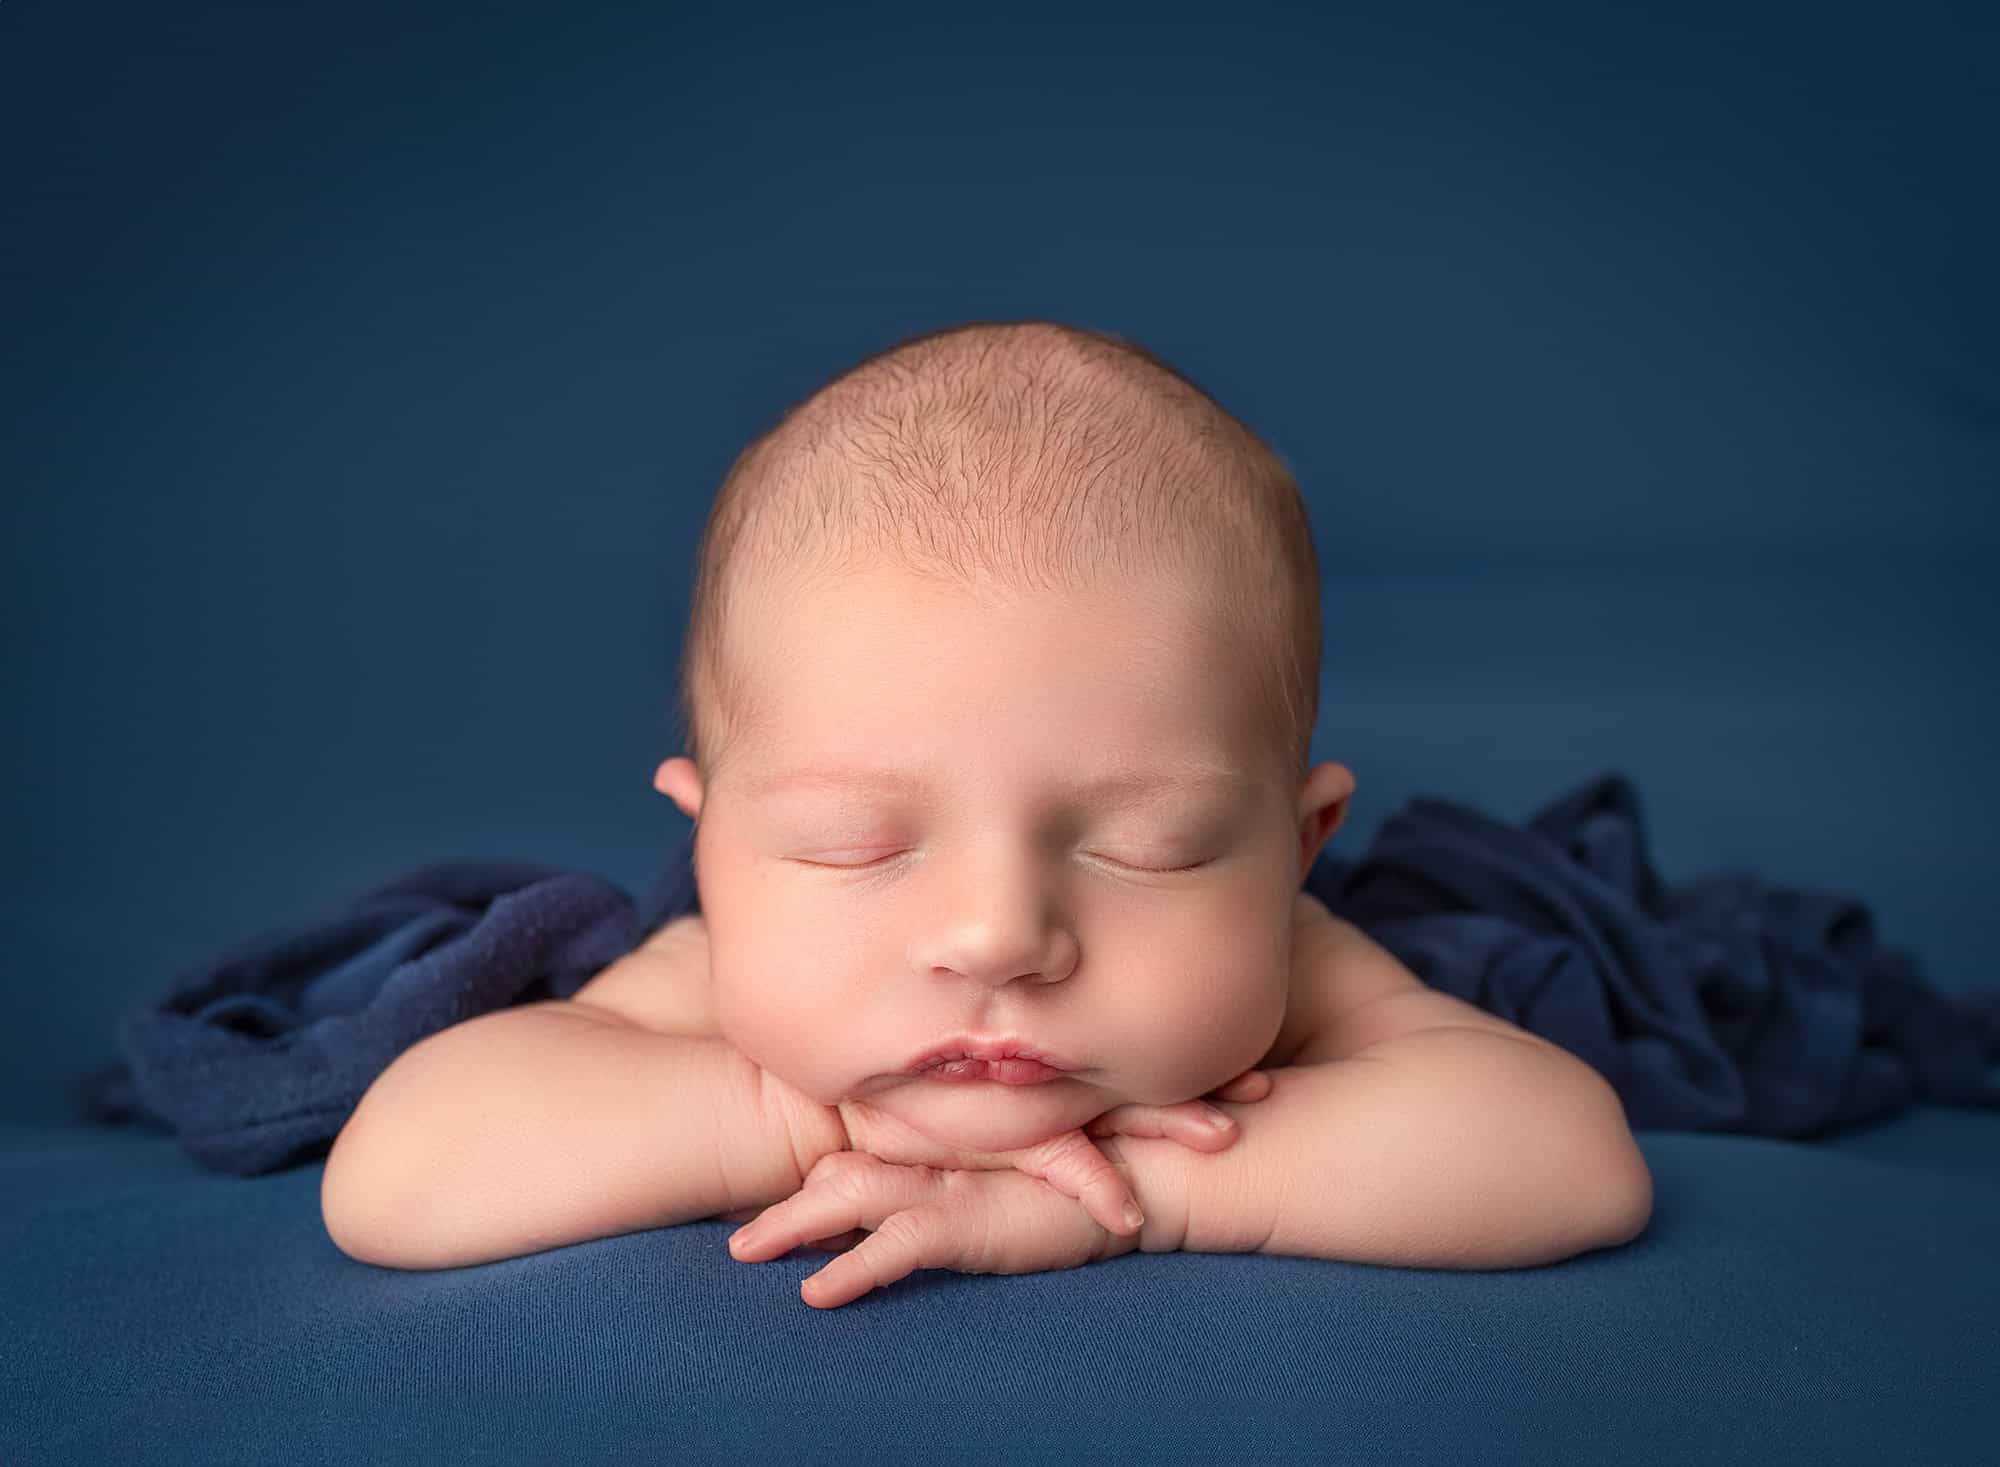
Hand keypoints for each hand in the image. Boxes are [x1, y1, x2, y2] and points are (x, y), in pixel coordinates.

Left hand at [727, 1150, 1137, 1308]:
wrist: (1140, 1178)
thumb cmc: (1088, 1183)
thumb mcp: (1021, 1188)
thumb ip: (978, 1193)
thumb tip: (934, 1220)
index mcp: (943, 1155)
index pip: (861, 1159)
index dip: (810, 1180)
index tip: (765, 1208)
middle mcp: (937, 1163)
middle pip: (839, 1171)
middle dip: (782, 1203)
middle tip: (730, 1234)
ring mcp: (949, 1186)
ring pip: (851, 1197)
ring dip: (792, 1224)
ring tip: (741, 1250)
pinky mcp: (968, 1219)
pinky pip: (895, 1245)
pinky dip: (852, 1268)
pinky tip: (815, 1292)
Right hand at [834, 1066, 1275, 1238]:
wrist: (844, 1101)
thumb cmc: (918, 1086)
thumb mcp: (991, 1078)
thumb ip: (1044, 1070)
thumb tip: (1116, 1057)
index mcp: (1061, 1061)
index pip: (1138, 1055)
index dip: (1199, 1058)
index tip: (1263, 1064)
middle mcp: (1053, 1077)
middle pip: (1142, 1073)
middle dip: (1205, 1082)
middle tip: (1267, 1085)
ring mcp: (1030, 1105)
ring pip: (1114, 1110)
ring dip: (1168, 1122)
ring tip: (1224, 1137)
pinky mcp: (997, 1139)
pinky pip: (1057, 1162)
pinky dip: (1095, 1187)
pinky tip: (1128, 1214)